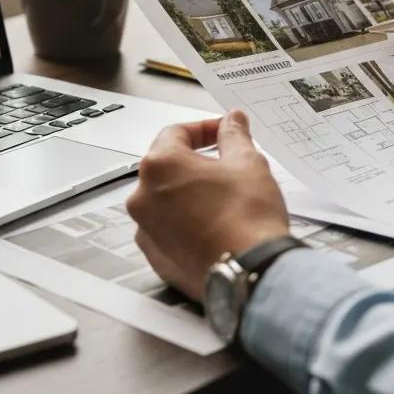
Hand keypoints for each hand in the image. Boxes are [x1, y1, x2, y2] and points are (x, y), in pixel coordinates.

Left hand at [126, 111, 289, 301]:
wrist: (250, 271)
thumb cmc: (247, 218)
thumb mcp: (248, 162)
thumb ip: (234, 136)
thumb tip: (231, 121)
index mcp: (160, 166)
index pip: (176, 133)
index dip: (205, 128)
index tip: (224, 133)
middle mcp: (143, 197)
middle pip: (167, 167)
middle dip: (196, 161)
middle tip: (227, 164)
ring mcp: (146, 231)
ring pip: (166, 200)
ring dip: (190, 193)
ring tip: (224, 198)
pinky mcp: (156, 258)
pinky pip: (167, 230)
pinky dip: (186, 223)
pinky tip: (214, 225)